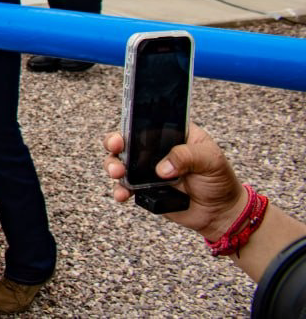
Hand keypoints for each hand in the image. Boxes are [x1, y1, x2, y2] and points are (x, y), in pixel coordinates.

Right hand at [103, 125, 245, 238]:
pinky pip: (126, 187)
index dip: (132, 122)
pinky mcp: (144, 189)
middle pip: (126, 139)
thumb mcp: (211, 160)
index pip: (147, 122)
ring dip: (113, 165)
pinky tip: (122, 194)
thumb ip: (187, 156)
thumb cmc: (220, 180)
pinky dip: (120, 190)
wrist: (221, 213)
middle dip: (114, 141)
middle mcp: (155, 149)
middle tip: (115, 147)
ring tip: (117, 173)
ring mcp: (147, 169)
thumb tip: (162, 168)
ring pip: (120, 162)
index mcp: (172, 133)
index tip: (125, 129)